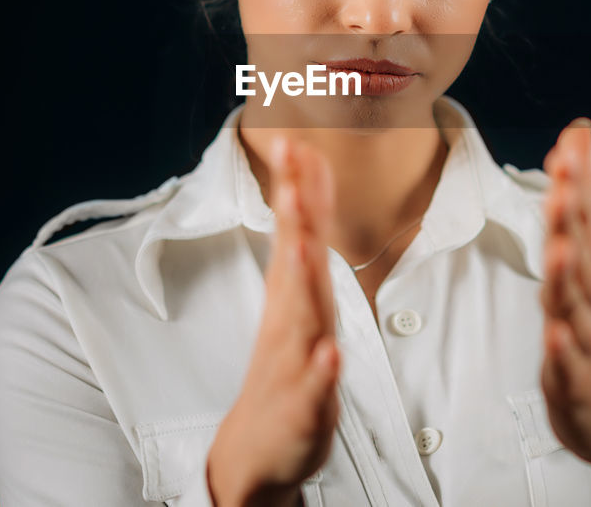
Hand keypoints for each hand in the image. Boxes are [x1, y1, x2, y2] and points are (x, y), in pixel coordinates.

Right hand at [207, 136, 339, 506]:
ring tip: (302, 249)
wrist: (260, 448)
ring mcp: (294, 364)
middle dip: (295, 219)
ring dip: (300, 284)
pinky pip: (314, 388)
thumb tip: (308, 172)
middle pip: (294, 263)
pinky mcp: (304, 408)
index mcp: (290, 293)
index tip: (293, 141)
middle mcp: (290, 321)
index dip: (296, 187)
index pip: (294, 231)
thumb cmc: (285, 362)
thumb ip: (306, 234)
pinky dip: (321, 372)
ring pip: (299, 321)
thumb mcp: (299, 293)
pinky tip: (329, 355)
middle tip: (291, 175)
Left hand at [538, 118, 590, 506]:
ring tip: (560, 247)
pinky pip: (568, 364)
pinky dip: (562, 348)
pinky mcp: (577, 381)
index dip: (577, 177)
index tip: (573, 137)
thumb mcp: (586, 261)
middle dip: (571, 212)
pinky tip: (555, 332)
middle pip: (581, 250)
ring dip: (568, 275)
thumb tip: (574, 139)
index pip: (584, 214)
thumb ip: (576, 202)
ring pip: (576, 304)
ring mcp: (588, 340)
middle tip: (563, 174)